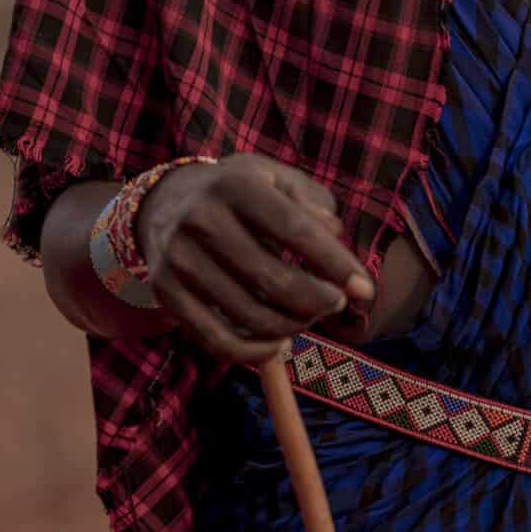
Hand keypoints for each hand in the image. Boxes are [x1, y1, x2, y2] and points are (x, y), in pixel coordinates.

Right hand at [135, 153, 370, 363]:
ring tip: (307, 317)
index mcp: (235, 185)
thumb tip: (333, 234)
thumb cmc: (237, 193)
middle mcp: (201, 220)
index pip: (295, 230)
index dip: (335, 264)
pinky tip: (278, 344)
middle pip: (274, 280)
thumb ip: (311, 200)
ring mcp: (179, 259)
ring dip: (292, 326)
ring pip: (250, 315)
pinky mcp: (165, 293)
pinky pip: (217, 341)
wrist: (165, 201)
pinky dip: (256, 353)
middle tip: (335, 304)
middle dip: (318, 301)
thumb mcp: (275, 178)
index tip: (365, 289)